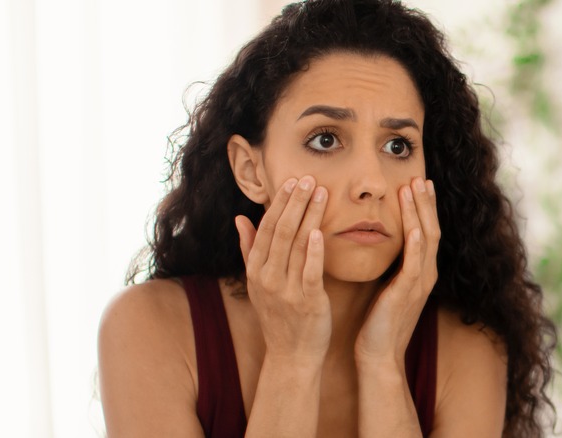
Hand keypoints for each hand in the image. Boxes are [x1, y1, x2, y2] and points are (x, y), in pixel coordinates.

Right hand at [235, 176, 331, 361]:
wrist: (291, 355)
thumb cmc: (278, 315)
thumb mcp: (258, 283)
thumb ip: (250, 249)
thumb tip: (240, 218)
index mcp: (257, 270)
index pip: (267, 228)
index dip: (280, 203)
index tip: (292, 180)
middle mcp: (268, 277)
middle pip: (282, 231)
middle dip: (295, 202)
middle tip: (309, 178)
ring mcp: (287, 290)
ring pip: (297, 245)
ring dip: (309, 216)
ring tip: (321, 193)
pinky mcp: (307, 302)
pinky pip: (309, 272)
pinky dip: (313, 251)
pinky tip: (319, 231)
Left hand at [354, 177, 439, 364]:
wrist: (378, 355)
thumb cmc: (379, 322)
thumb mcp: (387, 286)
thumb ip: (391, 265)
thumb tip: (379, 242)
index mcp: (420, 272)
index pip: (425, 231)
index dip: (423, 207)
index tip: (417, 183)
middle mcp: (425, 274)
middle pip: (430, 229)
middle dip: (425, 202)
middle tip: (420, 177)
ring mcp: (419, 284)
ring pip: (425, 240)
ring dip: (420, 213)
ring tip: (414, 188)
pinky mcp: (407, 294)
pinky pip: (414, 265)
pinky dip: (415, 244)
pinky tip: (413, 226)